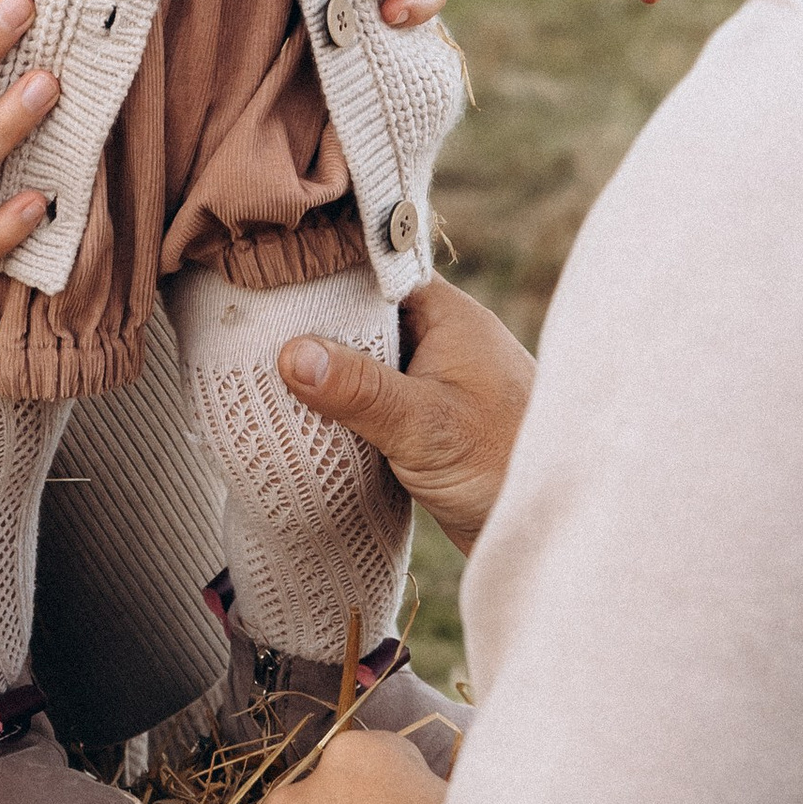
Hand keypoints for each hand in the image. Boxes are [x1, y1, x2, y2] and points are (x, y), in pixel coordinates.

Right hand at [277, 276, 532, 556]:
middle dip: (311, 331)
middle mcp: (440, 337)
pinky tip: (304, 419)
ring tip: (257, 377)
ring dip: (327, 375)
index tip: (256, 286)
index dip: (314, 279)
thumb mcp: (423, 424)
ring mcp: (434, 379)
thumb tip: (289, 353)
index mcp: (446, 313)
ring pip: (364, 362)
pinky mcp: (429, 421)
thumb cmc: (503, 463)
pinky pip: (374, 399)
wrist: (560, 528)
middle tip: (242, 337)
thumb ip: (359, 389)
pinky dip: (344, 408)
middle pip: (360, 319)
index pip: (367, 275)